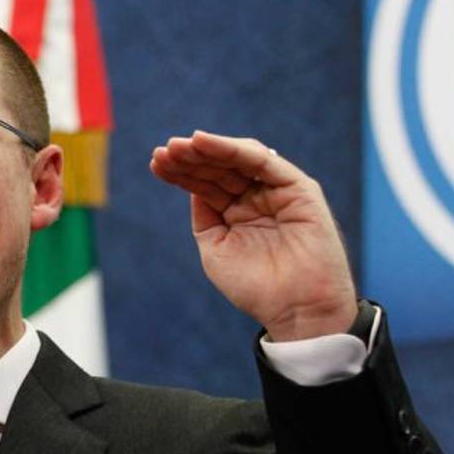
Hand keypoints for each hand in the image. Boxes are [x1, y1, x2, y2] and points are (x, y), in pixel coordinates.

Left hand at [149, 131, 357, 340]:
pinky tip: (204, 142)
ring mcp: (277, 191)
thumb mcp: (216, 248)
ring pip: (238, 159)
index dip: (181, 172)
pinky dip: (233, 149)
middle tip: (163, 151)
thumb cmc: (256, 287)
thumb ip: (204, 216)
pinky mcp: (298, 188)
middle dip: (190, 158)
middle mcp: (257, 197)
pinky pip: (262, 161)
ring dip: (207, 149)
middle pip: (219, 168)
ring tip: (178, 146)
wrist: (296, 311)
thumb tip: (191, 186)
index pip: (206, 183)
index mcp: (237, 212)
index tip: (155, 163)